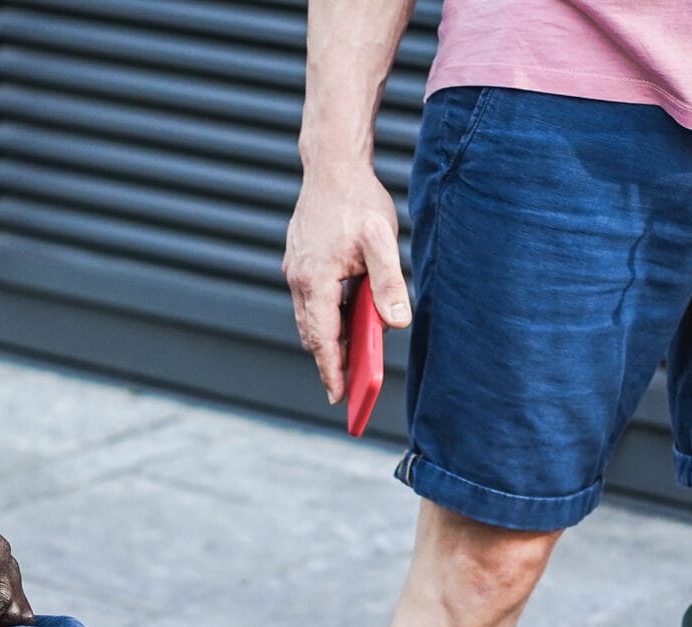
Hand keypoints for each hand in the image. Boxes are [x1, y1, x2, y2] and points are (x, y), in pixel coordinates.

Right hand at [284, 165, 410, 404]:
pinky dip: (326, 316)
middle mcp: (298, 279)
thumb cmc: (358, 201)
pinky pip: (311, 300)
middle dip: (329, 361)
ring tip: (352, 358)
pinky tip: (347, 318)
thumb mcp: (382, 241)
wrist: (332, 165)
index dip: (331, 370)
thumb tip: (396, 325)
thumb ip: (389, 284)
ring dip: (328, 338)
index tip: (340, 397)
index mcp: (315, 280)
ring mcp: (295, 271)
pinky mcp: (299, 262)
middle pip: (312, 333)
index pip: (322, 338)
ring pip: (310, 318)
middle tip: (349, 387)